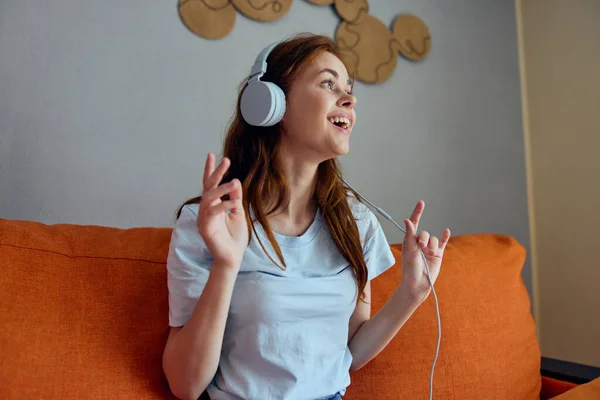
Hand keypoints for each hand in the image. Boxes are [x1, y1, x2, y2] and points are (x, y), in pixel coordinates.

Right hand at [197, 153, 248, 269]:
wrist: (232, 257)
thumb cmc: (235, 237)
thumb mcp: (238, 213)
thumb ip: (235, 198)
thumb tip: (235, 181)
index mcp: (213, 205)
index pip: (210, 184)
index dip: (210, 170)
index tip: (211, 154)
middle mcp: (206, 209)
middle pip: (208, 187)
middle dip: (216, 173)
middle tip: (226, 160)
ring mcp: (204, 218)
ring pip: (208, 198)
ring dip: (222, 188)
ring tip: (234, 182)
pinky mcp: (205, 228)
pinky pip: (212, 213)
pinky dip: (223, 205)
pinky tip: (233, 202)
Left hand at [400, 201, 450, 303]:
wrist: (418, 283)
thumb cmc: (410, 268)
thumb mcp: (410, 249)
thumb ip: (410, 234)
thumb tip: (407, 220)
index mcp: (410, 241)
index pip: (414, 224)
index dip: (417, 213)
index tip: (421, 203)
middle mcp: (420, 243)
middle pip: (425, 233)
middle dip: (424, 238)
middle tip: (421, 247)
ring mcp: (429, 249)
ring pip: (434, 239)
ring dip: (432, 245)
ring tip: (428, 253)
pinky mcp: (438, 255)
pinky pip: (443, 243)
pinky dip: (445, 237)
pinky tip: (446, 231)